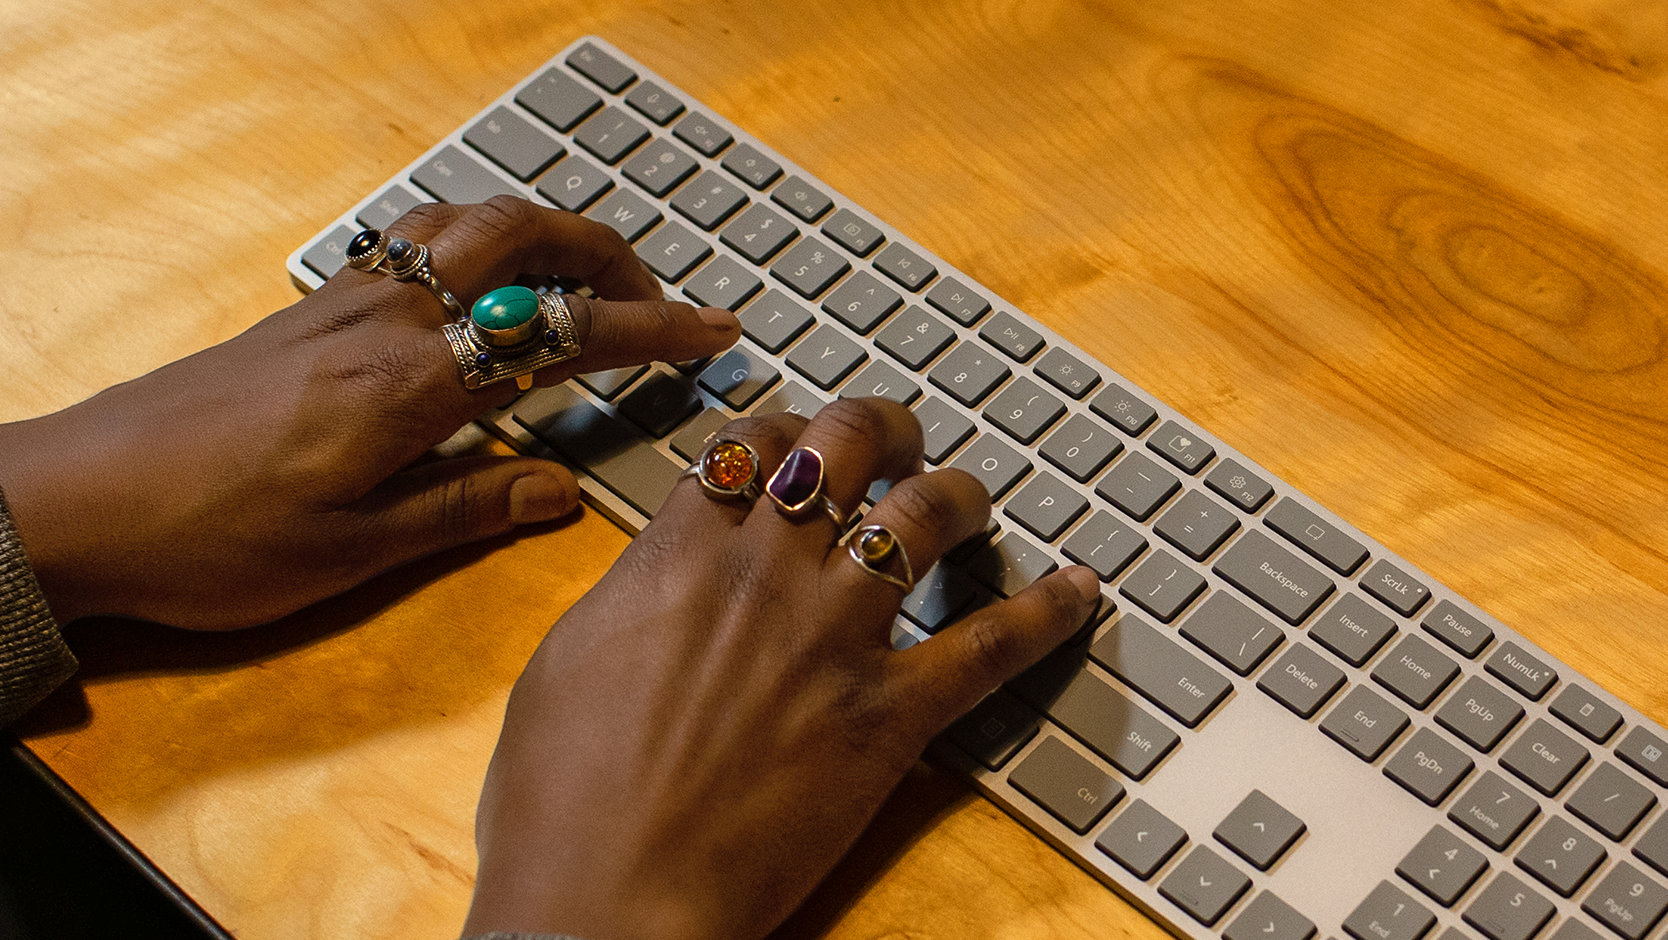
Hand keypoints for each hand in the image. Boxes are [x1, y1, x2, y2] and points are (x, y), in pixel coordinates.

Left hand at [0, 196, 739, 628]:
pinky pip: (415, 237)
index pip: (557, 332)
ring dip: (541, 228)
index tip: (714, 329)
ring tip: (585, 267)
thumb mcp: (351, 551)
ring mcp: (343, 301)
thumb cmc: (212, 540)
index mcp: (411, 385)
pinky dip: (477, 233)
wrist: (77, 502)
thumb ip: (466, 508)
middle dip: (604, 252)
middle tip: (659, 292)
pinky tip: (480, 273)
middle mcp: (385, 321)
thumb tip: (561, 487)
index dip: (647, 328)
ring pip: (464, 221)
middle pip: (518, 238)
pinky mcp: (310, 306)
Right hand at [464, 398, 1099, 939]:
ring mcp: (835, 639)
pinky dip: (1048, 610)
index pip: (754, 440)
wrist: (608, 897)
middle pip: (847, 448)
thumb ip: (633, 592)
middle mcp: (767, 574)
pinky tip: (1080, 589)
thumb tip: (663, 566)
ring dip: (960, 493)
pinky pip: (992, 643)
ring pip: (925, 517)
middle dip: (883, 427)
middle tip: (900, 440)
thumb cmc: (563, 802)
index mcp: (681, 554)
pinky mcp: (889, 715)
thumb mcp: (567, 661)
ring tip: (970, 496)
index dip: (788, 427)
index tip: (801, 440)